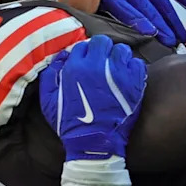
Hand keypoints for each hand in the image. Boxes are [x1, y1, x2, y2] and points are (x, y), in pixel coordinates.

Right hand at [39, 36, 146, 160]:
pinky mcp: (135, 82)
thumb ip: (50, 75)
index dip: (85, 54)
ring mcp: (118, 73)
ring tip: (116, 71)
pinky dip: (133, 69)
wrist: (94, 143)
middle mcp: (97, 66)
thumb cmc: (69, 124)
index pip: (82, 46)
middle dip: (102, 51)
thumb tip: (61, 56)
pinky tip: (127, 79)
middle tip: (103, 64)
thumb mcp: (48, 100)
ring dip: (118, 58)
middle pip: (103, 42)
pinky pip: (137, 63)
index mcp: (75, 67)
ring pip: (122, 50)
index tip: (87, 63)